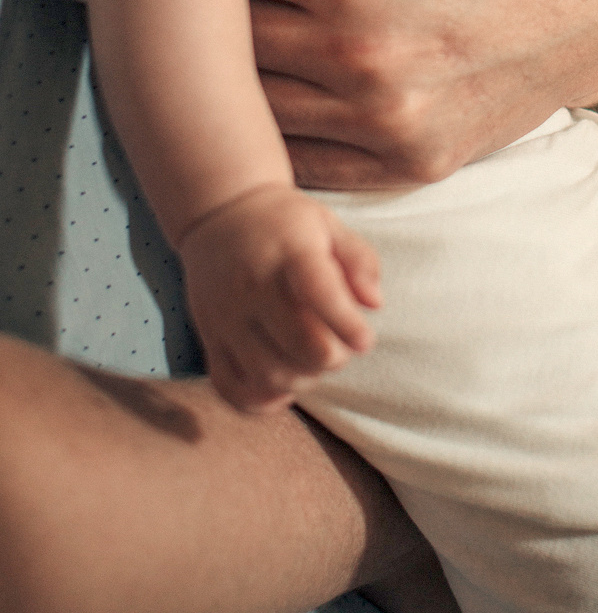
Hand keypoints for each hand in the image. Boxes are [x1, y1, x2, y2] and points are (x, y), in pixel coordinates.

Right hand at [180, 184, 380, 412]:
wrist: (220, 213)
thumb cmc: (285, 223)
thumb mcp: (329, 224)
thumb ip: (360, 260)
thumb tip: (374, 304)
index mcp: (289, 252)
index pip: (319, 294)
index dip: (348, 325)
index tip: (365, 339)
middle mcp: (253, 286)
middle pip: (299, 345)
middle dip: (332, 357)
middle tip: (341, 348)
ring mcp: (226, 315)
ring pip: (268, 374)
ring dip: (302, 380)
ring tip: (314, 361)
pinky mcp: (208, 336)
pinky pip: (228, 386)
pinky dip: (259, 399)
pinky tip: (281, 385)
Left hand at [240, 0, 597, 189]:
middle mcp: (362, 57)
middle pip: (229, 40)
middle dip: (216, 6)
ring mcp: (388, 122)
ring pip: (254, 110)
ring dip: (238, 72)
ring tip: (242, 32)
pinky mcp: (412, 162)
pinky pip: (304, 162)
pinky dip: (278, 129)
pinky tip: (281, 86)